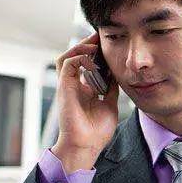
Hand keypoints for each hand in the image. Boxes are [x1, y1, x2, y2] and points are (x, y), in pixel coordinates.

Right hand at [51, 32, 118, 173]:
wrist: (86, 146)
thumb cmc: (96, 132)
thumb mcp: (110, 105)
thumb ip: (110, 90)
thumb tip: (117, 76)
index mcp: (84, 89)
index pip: (86, 64)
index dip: (96, 53)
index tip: (109, 45)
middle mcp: (74, 86)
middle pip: (74, 57)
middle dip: (86, 44)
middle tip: (100, 36)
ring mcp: (68, 86)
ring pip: (66, 57)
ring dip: (80, 47)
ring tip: (94, 43)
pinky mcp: (64, 88)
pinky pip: (67, 65)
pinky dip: (79, 58)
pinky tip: (92, 58)